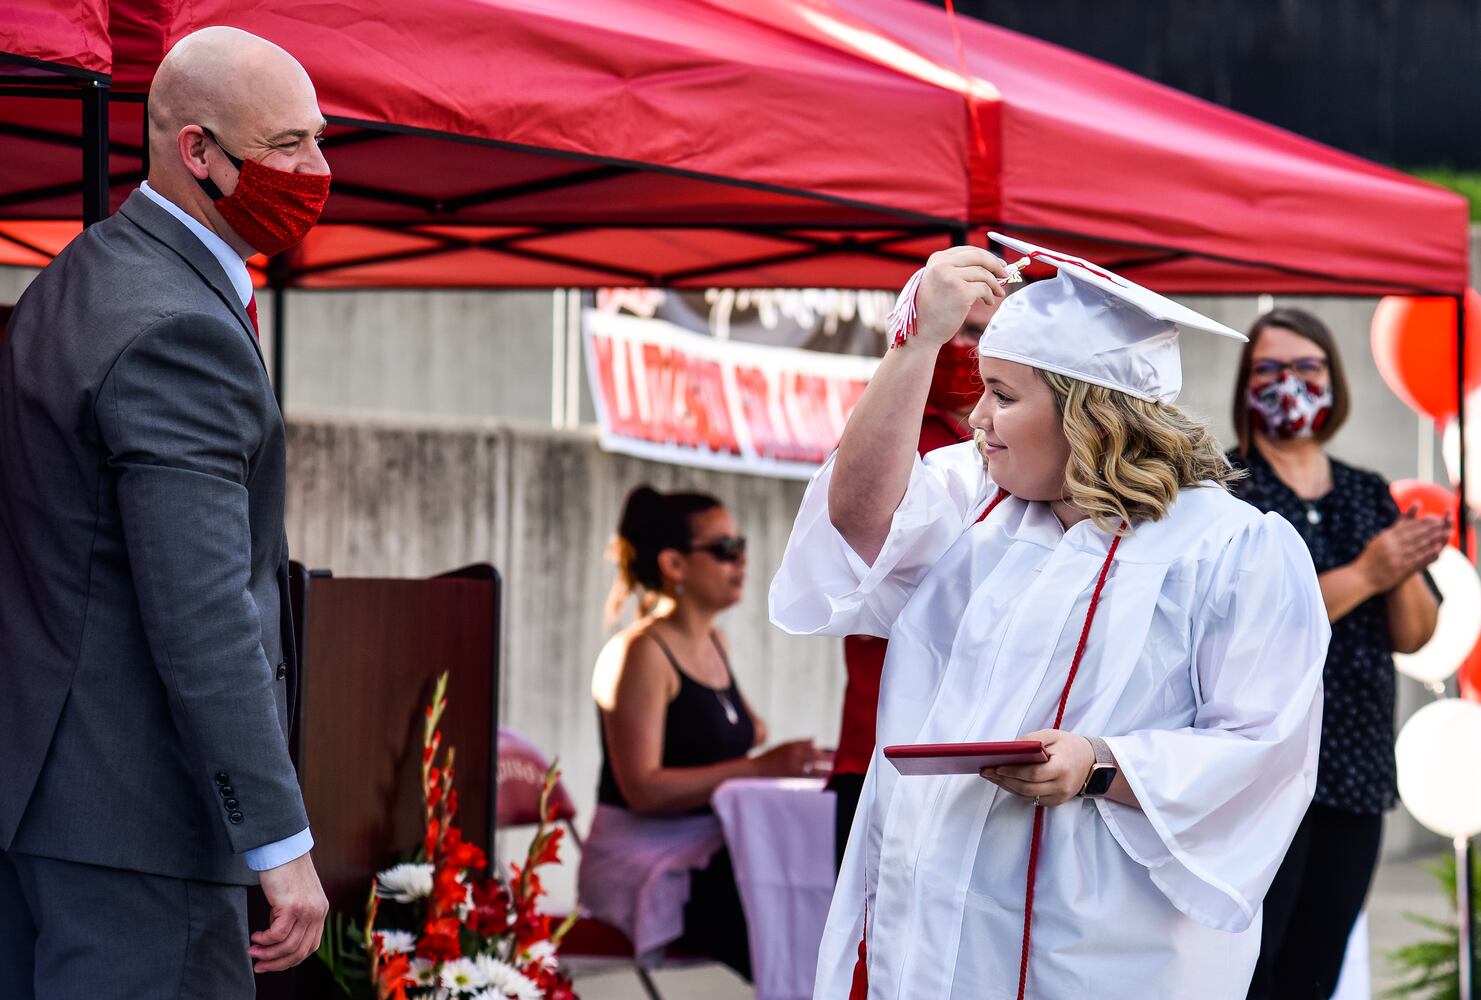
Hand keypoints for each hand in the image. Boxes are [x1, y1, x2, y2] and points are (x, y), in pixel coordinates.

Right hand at [251, 851, 328, 972]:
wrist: (283, 848)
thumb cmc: (285, 870)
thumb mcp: (296, 896)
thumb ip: (294, 916)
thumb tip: (278, 938)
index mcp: (320, 911)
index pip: (310, 946)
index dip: (291, 959)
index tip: (274, 963)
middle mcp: (318, 912)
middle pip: (300, 952)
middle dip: (277, 963)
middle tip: (259, 966)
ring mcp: (307, 910)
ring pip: (288, 946)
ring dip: (268, 954)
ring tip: (254, 951)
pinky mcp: (292, 906)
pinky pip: (277, 935)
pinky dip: (265, 940)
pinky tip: (256, 936)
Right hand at [752, 739, 833, 778]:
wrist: (757, 770)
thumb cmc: (771, 758)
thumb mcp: (784, 746)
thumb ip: (799, 743)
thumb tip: (815, 740)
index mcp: (792, 745)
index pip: (811, 746)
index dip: (822, 751)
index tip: (832, 754)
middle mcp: (793, 754)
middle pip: (815, 755)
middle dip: (827, 759)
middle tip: (836, 762)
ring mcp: (792, 765)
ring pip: (813, 767)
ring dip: (824, 770)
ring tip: (832, 772)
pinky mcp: (791, 776)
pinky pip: (807, 777)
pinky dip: (816, 778)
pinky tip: (822, 780)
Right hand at [914, 247, 1010, 346]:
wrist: (923, 332)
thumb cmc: (933, 310)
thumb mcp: (939, 281)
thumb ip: (956, 269)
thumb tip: (990, 264)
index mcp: (937, 259)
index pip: (968, 250)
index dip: (987, 256)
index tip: (998, 265)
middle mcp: (942, 265)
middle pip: (979, 257)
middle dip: (996, 265)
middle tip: (1005, 275)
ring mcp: (951, 277)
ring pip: (984, 274)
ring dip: (995, 284)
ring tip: (996, 294)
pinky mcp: (961, 292)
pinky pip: (984, 288)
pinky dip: (990, 295)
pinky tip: (988, 302)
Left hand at [980, 729, 1093, 807]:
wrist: (1092, 762)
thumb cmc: (1069, 746)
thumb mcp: (1052, 735)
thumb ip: (1032, 740)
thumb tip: (1009, 747)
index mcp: (1062, 768)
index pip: (1034, 774)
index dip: (1014, 772)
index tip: (997, 767)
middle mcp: (1061, 786)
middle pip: (1027, 788)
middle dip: (1004, 780)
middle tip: (987, 772)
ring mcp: (1059, 797)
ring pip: (1027, 796)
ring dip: (1007, 786)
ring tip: (991, 776)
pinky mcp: (1055, 801)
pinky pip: (1032, 798)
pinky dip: (1016, 790)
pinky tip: (1004, 781)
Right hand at [1360, 507, 1450, 591]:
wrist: (1361, 577)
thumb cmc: (1370, 558)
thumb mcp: (1379, 540)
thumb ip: (1393, 530)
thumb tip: (1404, 518)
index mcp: (1386, 538)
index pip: (1407, 528)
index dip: (1422, 523)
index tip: (1435, 519)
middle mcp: (1391, 546)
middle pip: (1415, 535)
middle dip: (1431, 530)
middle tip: (1444, 524)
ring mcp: (1396, 558)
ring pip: (1418, 547)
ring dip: (1433, 540)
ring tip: (1445, 534)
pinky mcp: (1399, 570)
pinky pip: (1416, 561)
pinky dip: (1427, 555)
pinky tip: (1437, 551)